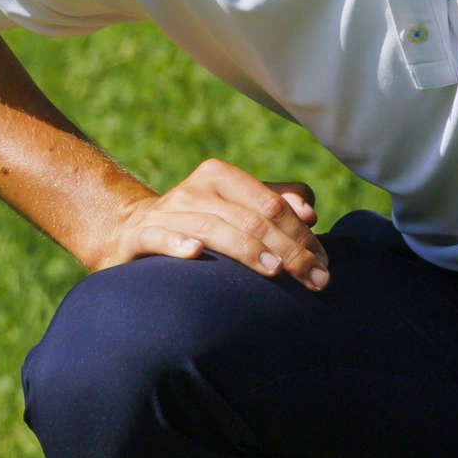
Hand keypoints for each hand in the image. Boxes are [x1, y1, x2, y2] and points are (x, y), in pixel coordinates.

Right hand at [91, 160, 327, 289]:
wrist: (133, 232)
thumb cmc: (202, 225)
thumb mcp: (239, 209)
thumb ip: (277, 203)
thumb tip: (310, 212)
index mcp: (222, 177)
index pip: (272, 205)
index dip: (302, 235)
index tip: (324, 266)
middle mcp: (195, 189)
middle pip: (251, 218)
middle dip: (288, 251)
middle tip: (315, 280)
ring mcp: (167, 212)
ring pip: (213, 227)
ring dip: (246, 249)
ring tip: (274, 270)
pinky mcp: (140, 235)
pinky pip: (159, 236)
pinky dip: (177, 243)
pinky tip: (194, 253)